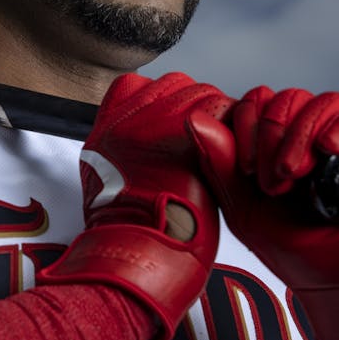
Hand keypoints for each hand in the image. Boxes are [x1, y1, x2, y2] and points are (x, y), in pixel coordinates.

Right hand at [39, 72, 227, 339]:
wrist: (136, 253)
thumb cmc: (131, 238)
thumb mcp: (110, 192)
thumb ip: (128, 158)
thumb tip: (150, 150)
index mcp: (104, 134)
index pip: (133, 87)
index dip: (161, 99)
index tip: (176, 122)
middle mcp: (123, 121)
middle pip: (171, 85)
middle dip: (197, 106)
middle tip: (211, 142)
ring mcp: (150, 123)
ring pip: (199, 93)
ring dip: (219, 116)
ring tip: (225, 150)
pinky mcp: (181, 131)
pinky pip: (219, 110)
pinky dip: (233, 128)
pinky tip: (234, 154)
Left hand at [185, 86, 338, 339]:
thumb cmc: (299, 253)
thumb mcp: (246, 209)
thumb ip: (220, 164)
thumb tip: (194, 118)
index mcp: (287, 144)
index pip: (262, 102)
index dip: (247, 122)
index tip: (245, 169)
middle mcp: (323, 135)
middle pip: (289, 97)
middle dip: (271, 133)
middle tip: (271, 181)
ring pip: (325, 101)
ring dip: (300, 135)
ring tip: (294, 176)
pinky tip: (330, 150)